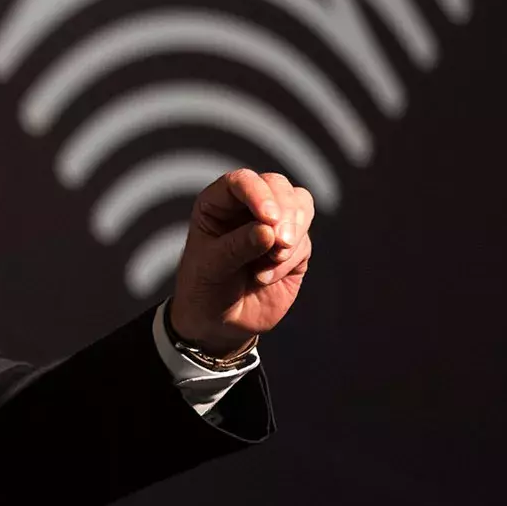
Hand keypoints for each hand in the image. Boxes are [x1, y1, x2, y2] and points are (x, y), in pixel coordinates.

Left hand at [168, 169, 314, 355]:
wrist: (217, 325)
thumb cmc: (203, 288)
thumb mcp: (211, 268)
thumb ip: (238, 247)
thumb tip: (270, 231)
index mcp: (219, 203)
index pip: (242, 181)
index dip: (258, 192)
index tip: (268, 218)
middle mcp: (247, 208)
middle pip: (278, 186)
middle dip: (285, 211)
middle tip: (279, 240)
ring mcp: (273, 226)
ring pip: (300, 207)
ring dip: (293, 231)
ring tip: (273, 258)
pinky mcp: (293, 248)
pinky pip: (303, 242)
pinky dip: (289, 259)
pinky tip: (265, 278)